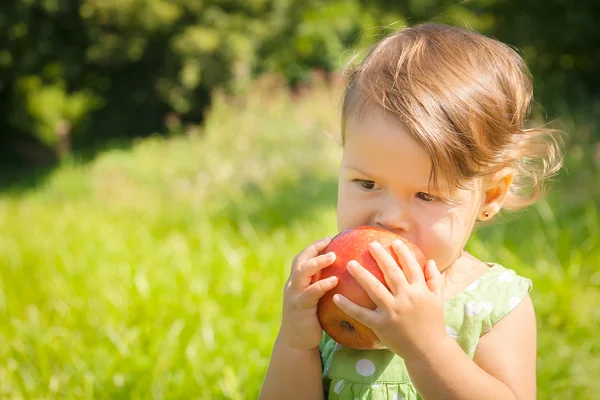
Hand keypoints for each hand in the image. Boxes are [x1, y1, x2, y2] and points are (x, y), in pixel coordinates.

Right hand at [278, 236, 338, 350]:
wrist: (296, 342)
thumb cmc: (311, 320)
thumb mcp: (315, 300)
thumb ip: (322, 286)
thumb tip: (344, 275)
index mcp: (297, 282)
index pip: (302, 258)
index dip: (313, 247)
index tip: (327, 238)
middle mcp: (293, 286)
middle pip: (299, 261)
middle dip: (313, 249)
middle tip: (328, 242)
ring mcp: (294, 296)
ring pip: (302, 273)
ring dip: (317, 263)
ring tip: (332, 256)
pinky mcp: (299, 308)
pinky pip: (310, 293)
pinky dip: (321, 285)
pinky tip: (334, 280)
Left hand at [332, 239, 446, 360]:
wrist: (428, 350)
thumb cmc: (433, 324)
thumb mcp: (438, 300)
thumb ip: (434, 279)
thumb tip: (430, 260)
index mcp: (420, 290)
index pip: (411, 266)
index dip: (402, 253)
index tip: (393, 242)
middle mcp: (406, 298)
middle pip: (391, 272)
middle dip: (380, 256)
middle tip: (370, 244)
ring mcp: (393, 311)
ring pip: (374, 288)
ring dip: (361, 274)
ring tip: (350, 263)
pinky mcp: (381, 325)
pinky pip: (361, 314)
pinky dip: (348, 306)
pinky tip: (336, 296)